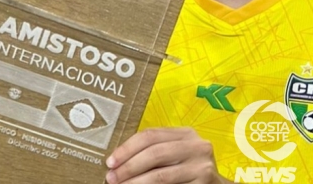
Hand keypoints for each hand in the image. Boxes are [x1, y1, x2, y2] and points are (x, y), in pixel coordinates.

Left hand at [105, 127, 231, 183]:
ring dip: (136, 182)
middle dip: (129, 166)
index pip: (150, 135)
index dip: (127, 148)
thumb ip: (155, 151)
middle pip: (154, 153)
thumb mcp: (176, 153)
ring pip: (161, 175)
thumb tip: (119, 160)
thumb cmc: (190, 170)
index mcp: (186, 133)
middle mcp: (196, 146)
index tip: (111, 161)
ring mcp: (202, 167)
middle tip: (112, 177)